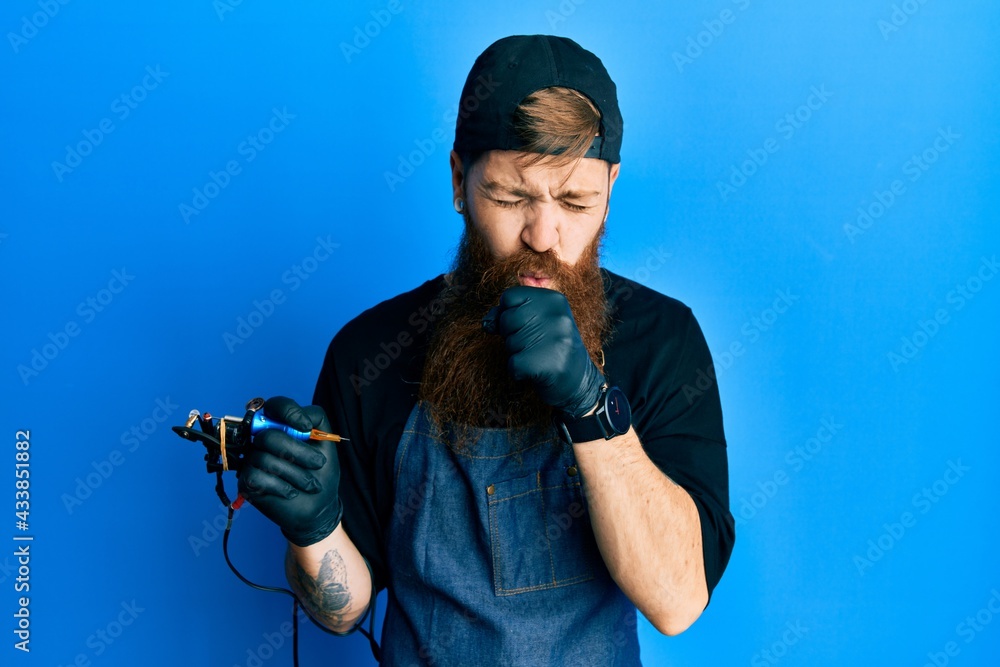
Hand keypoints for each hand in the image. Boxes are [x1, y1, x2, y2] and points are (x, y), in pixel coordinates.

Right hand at [237, 396, 341, 546]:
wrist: (318, 506)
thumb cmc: (320, 473)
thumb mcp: (326, 443)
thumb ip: (317, 419)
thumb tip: (302, 416)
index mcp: (280, 427)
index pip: (274, 406)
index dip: (288, 412)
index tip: (305, 427)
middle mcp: (261, 440)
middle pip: (269, 436)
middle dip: (298, 452)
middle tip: (318, 464)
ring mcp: (252, 460)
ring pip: (265, 459)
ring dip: (295, 474)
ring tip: (310, 484)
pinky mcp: (247, 481)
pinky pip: (257, 477)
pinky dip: (281, 487)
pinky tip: (291, 492)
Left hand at [487, 286, 604, 418]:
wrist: (579, 383)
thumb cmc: (551, 348)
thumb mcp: (536, 321)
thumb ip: (509, 314)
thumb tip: (487, 322)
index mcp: (554, 299)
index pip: (509, 296)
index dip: (508, 313)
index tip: (525, 325)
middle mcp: (556, 315)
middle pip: (506, 319)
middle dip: (512, 335)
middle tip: (535, 344)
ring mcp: (553, 339)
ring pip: (509, 342)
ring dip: (517, 354)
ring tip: (539, 356)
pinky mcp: (545, 363)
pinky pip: (512, 364)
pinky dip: (518, 372)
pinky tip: (536, 372)